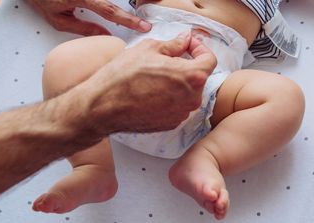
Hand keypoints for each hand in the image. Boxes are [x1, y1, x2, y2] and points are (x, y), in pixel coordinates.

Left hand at [26, 0, 151, 35]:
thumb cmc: (41, 0)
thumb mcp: (58, 20)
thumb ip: (84, 27)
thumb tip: (105, 35)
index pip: (109, 10)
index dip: (127, 20)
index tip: (142, 26)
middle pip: (112, 2)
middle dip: (128, 14)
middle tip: (143, 24)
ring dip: (124, 8)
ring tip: (137, 17)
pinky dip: (112, 5)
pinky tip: (124, 11)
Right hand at [74, 32, 216, 133]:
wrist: (104, 106)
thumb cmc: (123, 77)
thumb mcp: (149, 49)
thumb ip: (174, 44)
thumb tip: (184, 40)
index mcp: (191, 77)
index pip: (209, 59)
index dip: (199, 48)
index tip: (189, 45)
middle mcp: (191, 99)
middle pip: (197, 77)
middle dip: (185, 66)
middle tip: (166, 59)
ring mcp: (181, 114)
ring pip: (186, 93)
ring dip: (176, 83)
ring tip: (153, 77)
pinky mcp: (170, 124)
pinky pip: (176, 106)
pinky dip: (169, 97)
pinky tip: (150, 92)